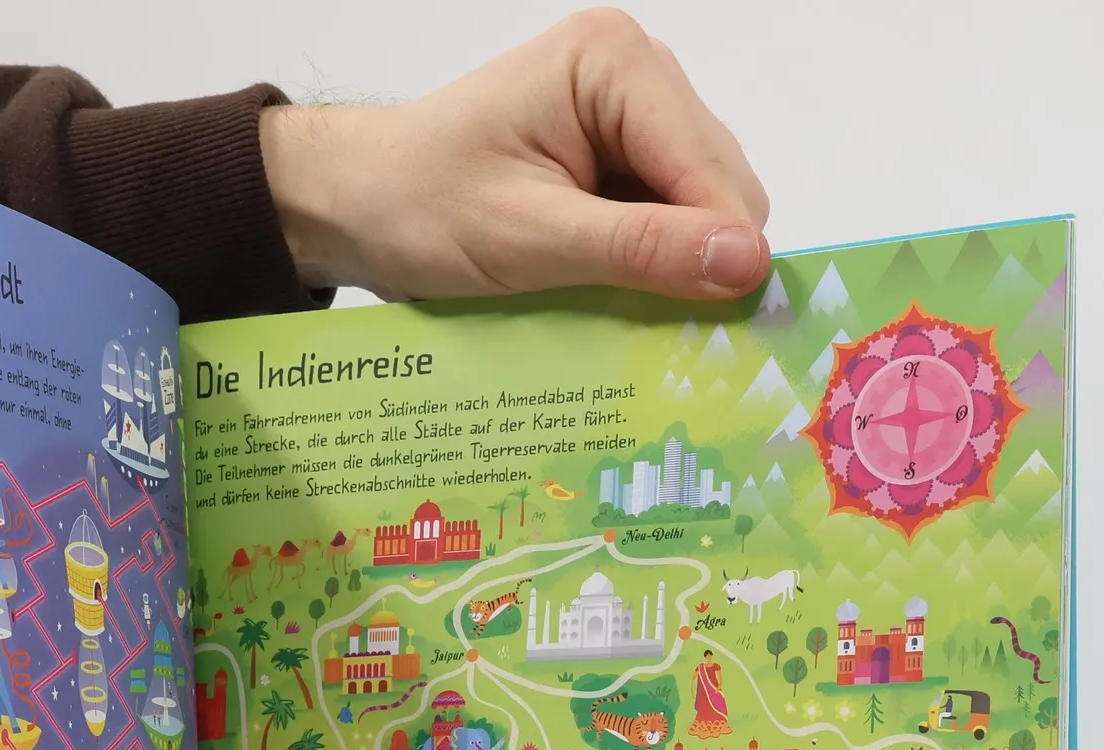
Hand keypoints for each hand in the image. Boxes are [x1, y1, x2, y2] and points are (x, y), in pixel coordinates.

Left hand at [261, 9, 769, 302]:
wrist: (354, 206)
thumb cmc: (420, 208)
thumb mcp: (532, 239)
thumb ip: (641, 249)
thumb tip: (749, 263)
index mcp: (616, 64)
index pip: (712, 169)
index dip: (718, 251)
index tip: (715, 331)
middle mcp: (636, 75)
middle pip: (718, 187)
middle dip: (694, 258)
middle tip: (642, 322)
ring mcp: (629, 116)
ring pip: (699, 210)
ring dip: (669, 266)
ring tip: (611, 302)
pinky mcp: (616, 157)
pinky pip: (664, 220)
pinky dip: (648, 264)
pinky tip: (608, 289)